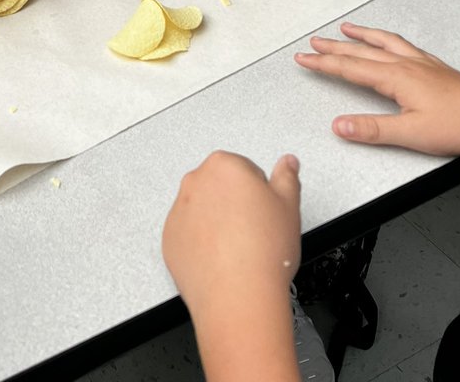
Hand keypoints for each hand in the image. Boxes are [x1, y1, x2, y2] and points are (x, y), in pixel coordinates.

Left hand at [163, 151, 300, 315]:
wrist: (237, 295)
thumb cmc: (263, 252)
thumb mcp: (289, 206)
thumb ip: (287, 177)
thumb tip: (287, 163)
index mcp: (224, 166)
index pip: (245, 169)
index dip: (260, 194)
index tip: (265, 213)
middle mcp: (196, 182)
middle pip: (221, 187)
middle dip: (236, 204)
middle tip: (254, 231)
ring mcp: (179, 210)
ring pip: (204, 210)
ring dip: (217, 223)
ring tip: (238, 249)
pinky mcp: (170, 238)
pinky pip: (188, 234)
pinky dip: (201, 243)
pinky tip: (220, 259)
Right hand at [295, 22, 459, 154]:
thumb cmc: (459, 125)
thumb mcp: (410, 134)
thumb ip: (372, 129)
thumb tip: (340, 125)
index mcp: (395, 77)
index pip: (350, 68)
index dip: (323, 63)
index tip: (304, 58)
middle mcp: (406, 64)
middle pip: (361, 51)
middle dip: (334, 47)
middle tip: (313, 43)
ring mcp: (420, 63)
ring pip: (383, 42)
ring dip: (361, 35)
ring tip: (346, 29)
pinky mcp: (433, 67)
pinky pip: (402, 44)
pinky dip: (387, 38)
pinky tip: (388, 41)